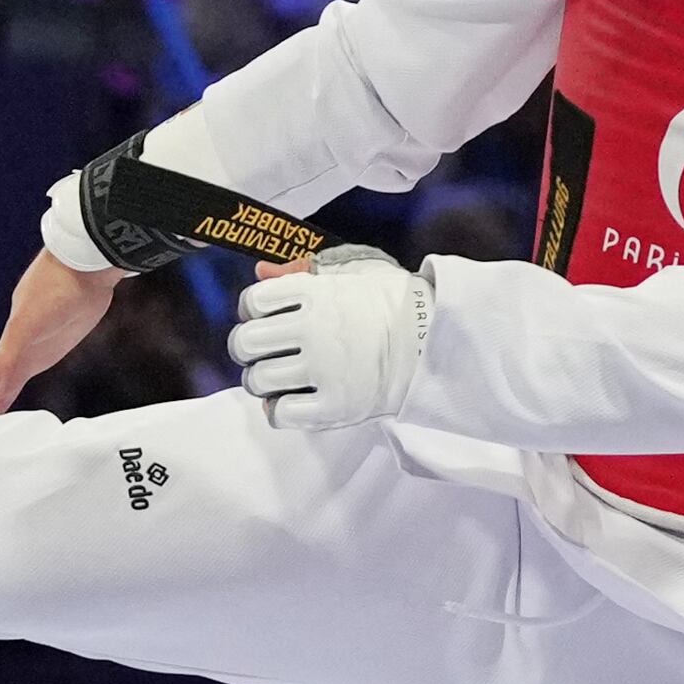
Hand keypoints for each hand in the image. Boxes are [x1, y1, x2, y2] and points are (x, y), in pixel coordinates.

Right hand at [0, 247, 118, 413]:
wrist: (87, 265)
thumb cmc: (54, 289)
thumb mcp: (25, 327)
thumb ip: (8, 359)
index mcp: (15, 336)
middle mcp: (28, 336)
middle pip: (10, 366)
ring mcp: (47, 333)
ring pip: (27, 360)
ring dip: (15, 375)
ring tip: (3, 391)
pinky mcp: (68, 329)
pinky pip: (47, 350)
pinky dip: (36, 361)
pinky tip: (35, 360)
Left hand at [228, 247, 431, 433]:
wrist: (438, 342)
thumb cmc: (394, 306)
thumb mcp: (354, 275)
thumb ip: (303, 273)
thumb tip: (260, 270)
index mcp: (318, 294)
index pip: (254, 300)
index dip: (251, 310)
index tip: (264, 317)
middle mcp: (316, 330)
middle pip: (245, 343)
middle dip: (247, 348)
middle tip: (263, 352)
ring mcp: (326, 369)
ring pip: (258, 380)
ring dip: (261, 381)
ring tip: (279, 378)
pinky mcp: (337, 406)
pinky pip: (281, 414)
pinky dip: (278, 411)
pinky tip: (291, 402)